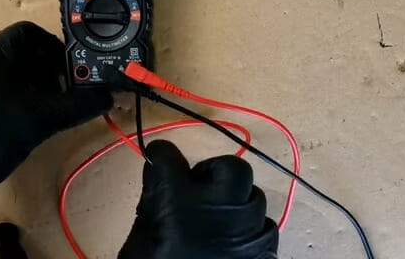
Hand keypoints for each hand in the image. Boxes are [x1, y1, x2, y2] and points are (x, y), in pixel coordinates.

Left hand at [0, 22, 110, 231]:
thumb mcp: (40, 121)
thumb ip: (75, 106)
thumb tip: (103, 98)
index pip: (29, 32)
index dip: (53, 48)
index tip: (68, 69)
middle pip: (13, 51)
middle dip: (40, 69)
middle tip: (58, 93)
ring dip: (21, 84)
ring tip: (36, 110)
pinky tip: (8, 122)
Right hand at [119, 140, 278, 258]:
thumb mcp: (140, 241)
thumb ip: (152, 202)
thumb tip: (156, 171)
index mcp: (178, 204)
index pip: (169, 157)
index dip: (161, 155)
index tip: (159, 158)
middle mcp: (219, 211)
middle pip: (231, 168)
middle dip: (214, 173)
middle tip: (197, 189)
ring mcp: (248, 233)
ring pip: (253, 197)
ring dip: (234, 203)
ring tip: (216, 221)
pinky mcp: (264, 255)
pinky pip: (264, 227)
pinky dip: (248, 230)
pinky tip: (231, 243)